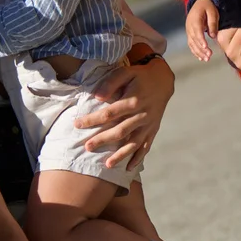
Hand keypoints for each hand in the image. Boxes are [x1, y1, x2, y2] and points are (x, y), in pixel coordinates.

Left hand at [77, 54, 172, 168]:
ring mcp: (148, 125)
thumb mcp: (126, 72)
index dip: (92, 119)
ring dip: (120, 155)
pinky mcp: (153, 130)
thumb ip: (111, 83)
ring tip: (107, 165)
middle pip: (119, 131)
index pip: (109, 113)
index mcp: (133, 101)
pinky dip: (138, 158)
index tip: (77, 124)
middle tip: (87, 147)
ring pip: (133, 143)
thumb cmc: (140, 76)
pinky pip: (146, 147)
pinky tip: (129, 167)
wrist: (163, 81)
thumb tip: (96, 96)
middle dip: (102, 140)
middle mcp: (141, 115)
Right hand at [185, 0, 219, 61]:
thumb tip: (213, 36)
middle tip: (209, 56)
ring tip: (206, 59)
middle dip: (201, 49)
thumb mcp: (213, 12)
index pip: (197, 31)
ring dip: (198, 52)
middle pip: (194, 39)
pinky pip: (191, 44)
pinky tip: (200, 58)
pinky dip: (195, 51)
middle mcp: (189, 26)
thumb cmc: (208, 6)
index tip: (206, 47)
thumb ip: (213, 23)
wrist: (200, 2)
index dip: (201, 40)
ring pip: (191, 43)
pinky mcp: (189, 34)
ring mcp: (188, 30)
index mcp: (195, 19)